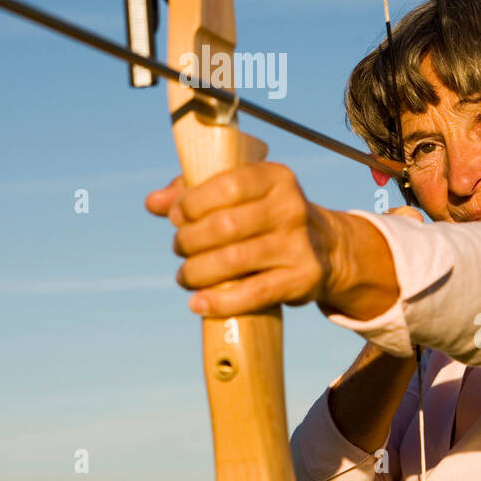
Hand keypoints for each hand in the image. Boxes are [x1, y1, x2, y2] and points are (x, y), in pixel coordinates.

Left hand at [144, 162, 399, 319]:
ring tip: (185, 275)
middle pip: (225, 226)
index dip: (192, 202)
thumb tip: (152, 203)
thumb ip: (194, 192)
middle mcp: (291, 207)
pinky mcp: (301, 279)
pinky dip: (220, 302)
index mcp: (276, 177)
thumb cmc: (267, 216)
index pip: (227, 184)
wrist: (327, 248)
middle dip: (189, 240)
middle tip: (179, 248)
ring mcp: (298, 245)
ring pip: (234, 261)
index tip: (176, 216)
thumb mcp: (241, 194)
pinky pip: (253, 294)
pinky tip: (198, 303)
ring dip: (197, 272)